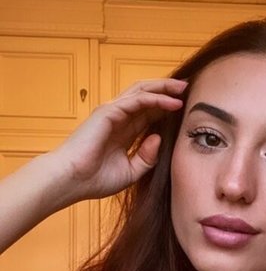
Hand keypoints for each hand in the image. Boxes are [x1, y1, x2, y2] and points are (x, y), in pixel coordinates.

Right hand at [52, 78, 186, 199]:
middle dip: (167, 91)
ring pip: (143, 92)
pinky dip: (156, 99)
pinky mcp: (109, 112)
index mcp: (123, 131)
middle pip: (147, 96)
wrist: (72, 182)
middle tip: (188, 90)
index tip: (186, 108)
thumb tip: (159, 139)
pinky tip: (172, 103)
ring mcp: (113, 112)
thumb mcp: (130, 172)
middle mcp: (118, 118)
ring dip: (164, 88)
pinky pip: (138, 100)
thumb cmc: (94, 179)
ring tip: (184, 88)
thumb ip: (147, 158)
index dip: (166, 107)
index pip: (148, 113)